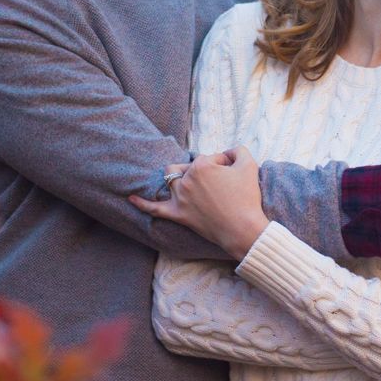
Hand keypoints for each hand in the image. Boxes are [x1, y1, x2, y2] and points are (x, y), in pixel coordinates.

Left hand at [130, 147, 267, 260]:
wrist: (243, 229)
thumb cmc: (247, 197)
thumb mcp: (249, 165)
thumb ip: (237, 150)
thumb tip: (228, 152)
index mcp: (202, 166)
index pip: (212, 157)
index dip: (226, 165)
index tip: (236, 177)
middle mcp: (187, 180)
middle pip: (191, 166)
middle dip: (204, 169)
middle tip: (220, 182)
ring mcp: (180, 198)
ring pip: (171, 179)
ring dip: (178, 176)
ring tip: (189, 180)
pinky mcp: (178, 215)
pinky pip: (155, 209)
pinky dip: (142, 203)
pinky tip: (131, 198)